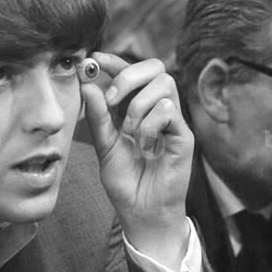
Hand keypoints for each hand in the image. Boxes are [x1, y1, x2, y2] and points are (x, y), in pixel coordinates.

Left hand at [82, 53, 193, 265]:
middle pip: (154, 68)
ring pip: (163, 85)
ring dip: (138, 106)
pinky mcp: (184, 135)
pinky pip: (168, 110)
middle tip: (111, 99)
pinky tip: (144, 146)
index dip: (115, 62)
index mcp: (136, 109)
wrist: (141, 212)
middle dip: (128, 76)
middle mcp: (157, 110)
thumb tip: (88, 86)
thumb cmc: (126, 182)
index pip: (131, 74)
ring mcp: (172, 121)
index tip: (95, 59)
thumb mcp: (104, 147)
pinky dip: (149, 125)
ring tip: (130, 133)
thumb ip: (98, 118)